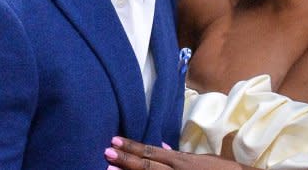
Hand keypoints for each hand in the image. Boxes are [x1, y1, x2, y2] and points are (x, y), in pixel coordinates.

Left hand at [104, 136, 248, 169]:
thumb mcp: (201, 159)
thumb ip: (179, 155)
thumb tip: (163, 146)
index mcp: (181, 161)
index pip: (152, 152)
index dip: (133, 147)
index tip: (116, 141)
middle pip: (146, 166)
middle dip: (126, 159)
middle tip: (106, 152)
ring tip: (109, 168)